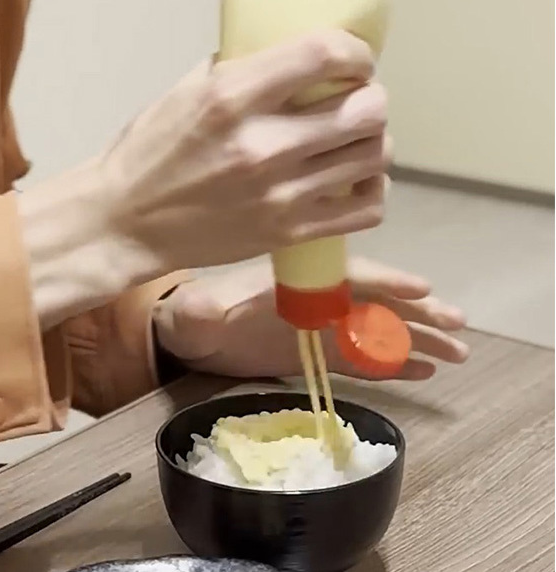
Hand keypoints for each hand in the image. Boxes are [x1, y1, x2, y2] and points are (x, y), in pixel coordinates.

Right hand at [98, 29, 391, 273]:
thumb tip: (290, 55)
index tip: (352, 61)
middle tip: (352, 102)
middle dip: (369, 99)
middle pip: (367, 108)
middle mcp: (261, 144)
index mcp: (231, 98)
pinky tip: (349, 181)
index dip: (355, 53)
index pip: (326, 55)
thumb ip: (240, 68)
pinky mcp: (287, 231)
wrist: (124, 223)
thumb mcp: (185, 92)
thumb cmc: (149, 154)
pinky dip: (370, 190)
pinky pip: (368, 207)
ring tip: (350, 141)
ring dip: (371, 142)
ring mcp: (278, 193)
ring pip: (374, 155)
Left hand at [153, 257, 468, 380]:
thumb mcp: (196, 310)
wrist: (187, 334)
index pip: (347, 276)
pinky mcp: (320, 354)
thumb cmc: (192, 313)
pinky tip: (425, 370)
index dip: (384, 281)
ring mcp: (322, 327)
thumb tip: (210, 308)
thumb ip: (206, 308)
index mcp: (297, 280)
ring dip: (417, 339)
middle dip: (417, 310)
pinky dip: (393, 364)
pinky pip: (363, 359)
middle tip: (457, 324)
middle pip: (376, 300)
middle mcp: (317, 300)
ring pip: (379, 330)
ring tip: (457, 352)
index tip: (420, 286)